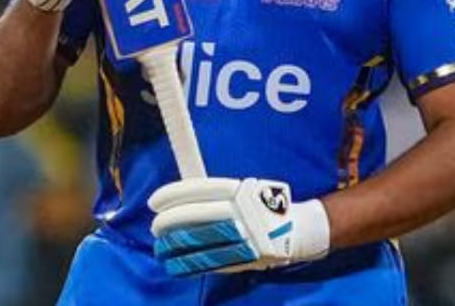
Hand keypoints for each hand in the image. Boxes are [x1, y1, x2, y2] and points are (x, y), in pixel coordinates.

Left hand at [149, 177, 329, 275]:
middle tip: (155, 226)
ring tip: (160, 248)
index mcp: (242, 192)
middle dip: (170, 224)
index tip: (154, 202)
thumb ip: (218, 193)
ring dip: (176, 247)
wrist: (300, 229)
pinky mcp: (245, 259)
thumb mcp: (246, 189)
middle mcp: (242, 215)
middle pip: (197, 219)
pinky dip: (190, 264)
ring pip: (202, 244)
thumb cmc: (266, 205)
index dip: (173, 196)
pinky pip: (212, 263)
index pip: (200, 191)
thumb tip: (182, 195)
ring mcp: (244, 239)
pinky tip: (175, 264)